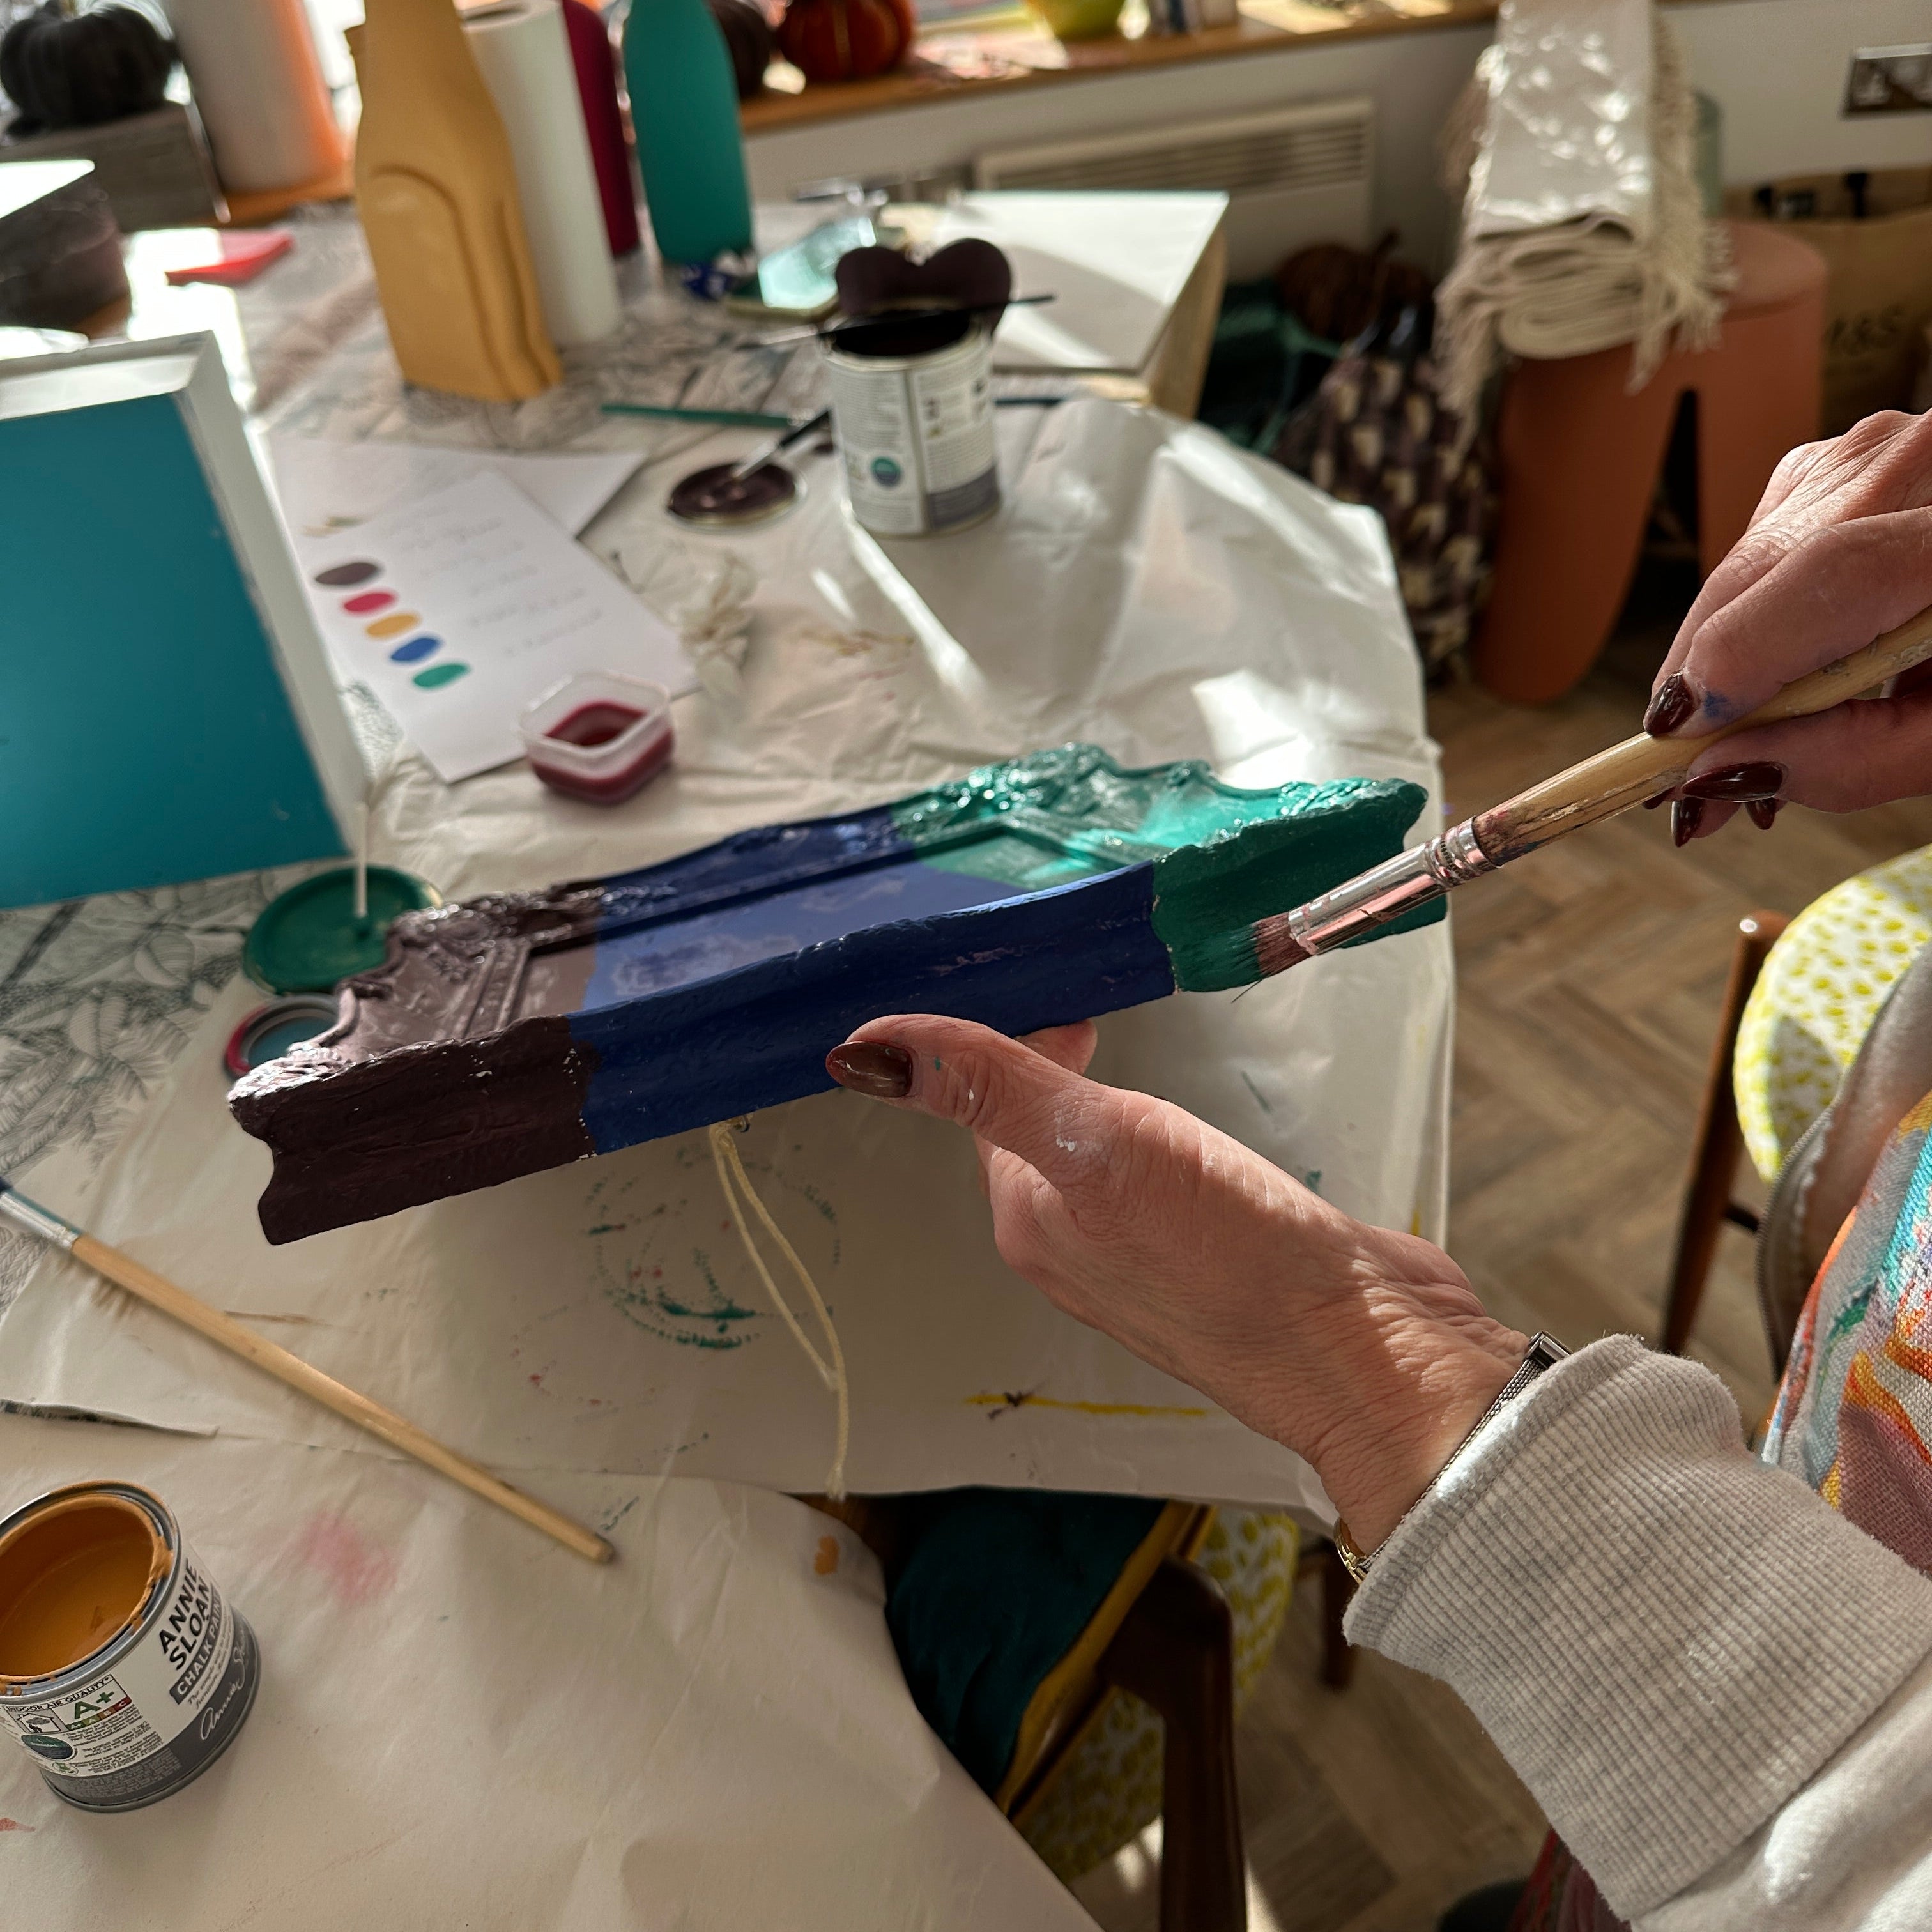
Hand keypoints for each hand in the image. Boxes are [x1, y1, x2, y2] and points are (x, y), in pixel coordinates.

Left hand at [825, 1015, 1523, 1548]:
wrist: (1364, 1356)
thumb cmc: (1234, 1257)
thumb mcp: (1101, 1148)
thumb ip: (993, 1089)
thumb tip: (864, 1052)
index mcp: (1029, 1219)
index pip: (983, 1108)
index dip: (1004, 1038)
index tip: (1049, 982)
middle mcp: (1073, 1245)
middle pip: (1035, 1132)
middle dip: (1048, 1062)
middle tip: (1091, 1001)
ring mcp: (1145, 1256)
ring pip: (1098, 1157)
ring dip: (1105, 1101)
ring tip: (1134, 1050)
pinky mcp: (1211, 1257)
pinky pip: (1162, 1181)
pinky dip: (1162, 1137)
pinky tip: (1203, 1128)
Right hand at [1642, 409, 1931, 843]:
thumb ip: (1857, 759)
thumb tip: (1716, 775)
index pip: (1832, 573)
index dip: (1744, 660)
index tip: (1689, 747)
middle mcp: (1912, 462)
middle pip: (1760, 570)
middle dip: (1702, 685)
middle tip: (1677, 784)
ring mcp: (1861, 453)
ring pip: (1742, 568)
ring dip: (1721, 664)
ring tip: (1743, 742)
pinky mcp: (1827, 468)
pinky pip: (1753, 555)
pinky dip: (1746, 625)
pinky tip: (1775, 678)